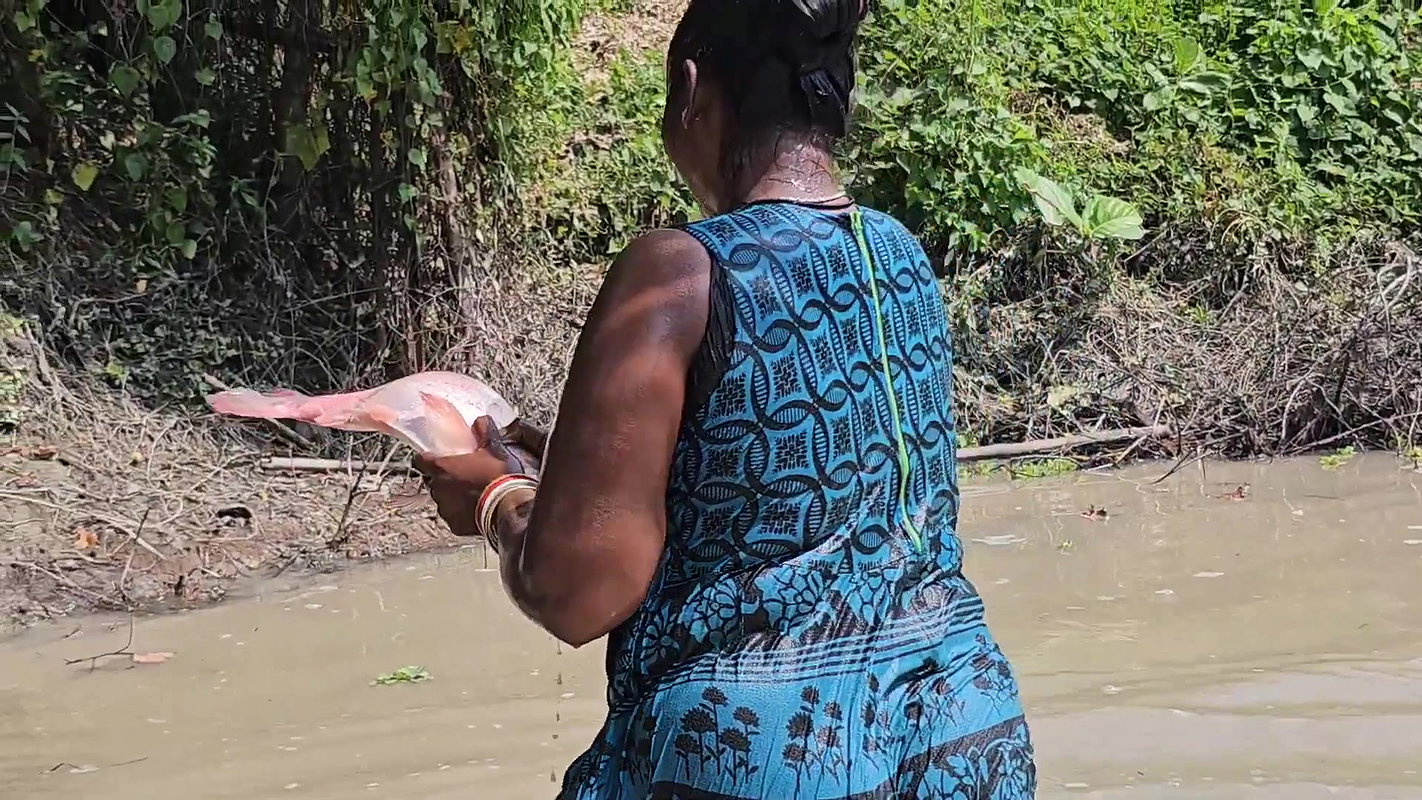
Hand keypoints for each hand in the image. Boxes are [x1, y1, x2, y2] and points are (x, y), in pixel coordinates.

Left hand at [413, 416, 535, 536]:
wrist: (507, 506)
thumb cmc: (496, 476)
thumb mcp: (492, 449)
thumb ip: (483, 432)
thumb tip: (481, 421)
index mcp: (443, 468)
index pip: (420, 460)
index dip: (426, 458)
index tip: (434, 457)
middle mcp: (438, 488)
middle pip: (434, 480)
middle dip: (445, 479)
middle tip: (463, 476)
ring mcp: (445, 508)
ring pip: (443, 500)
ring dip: (452, 496)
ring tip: (472, 495)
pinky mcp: (454, 525)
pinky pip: (453, 516)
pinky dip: (461, 513)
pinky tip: (476, 509)